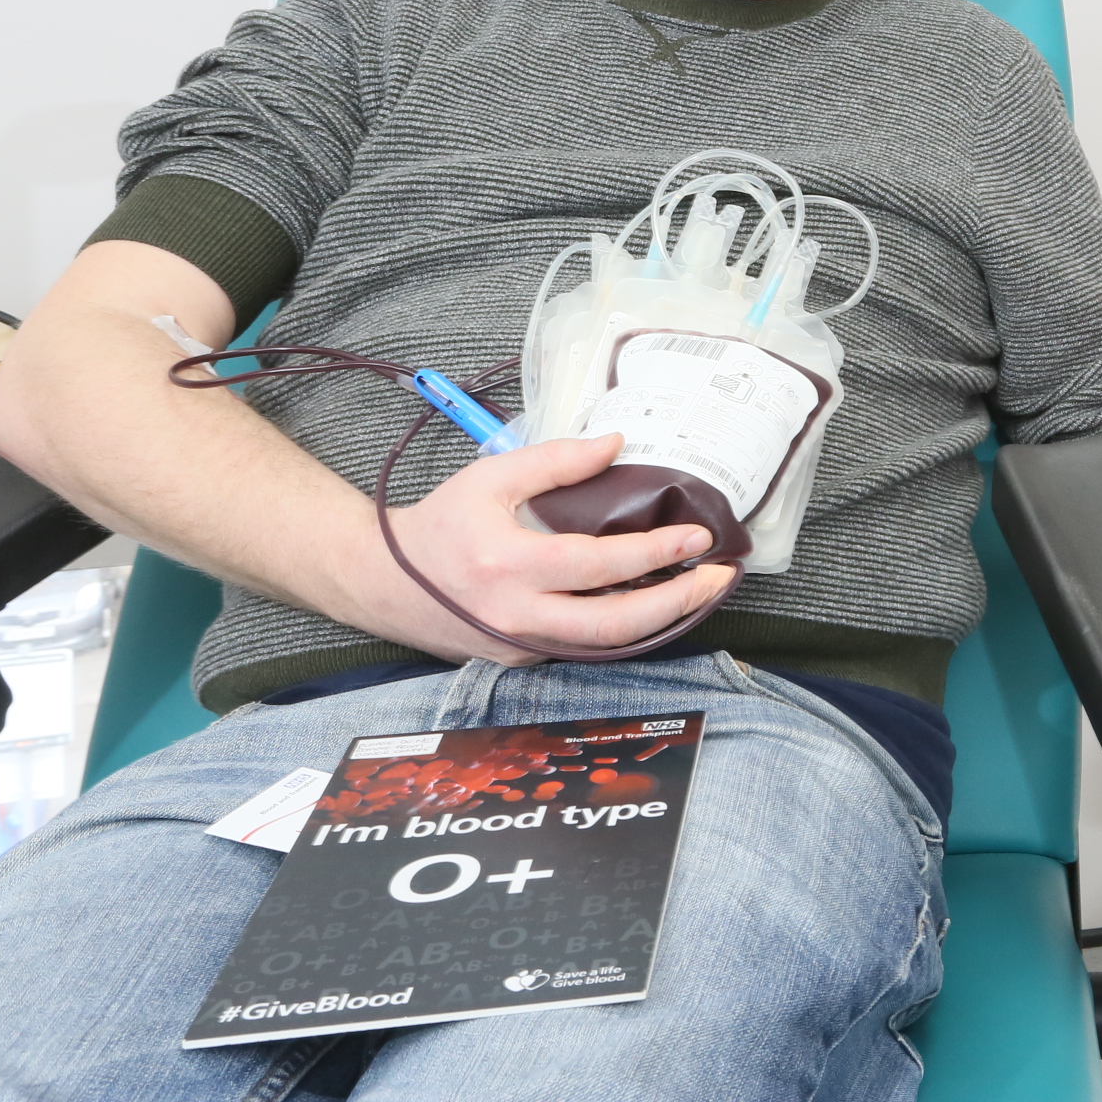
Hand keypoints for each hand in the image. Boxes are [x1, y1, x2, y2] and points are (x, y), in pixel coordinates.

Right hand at [352, 434, 736, 663]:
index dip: (657, 553)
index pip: (601, 566)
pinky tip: (654, 602)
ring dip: (661, 620)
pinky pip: (584, 645)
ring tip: (699, 590)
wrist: (383, 583)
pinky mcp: (522, 658)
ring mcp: (521, 645)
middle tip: (718, 576)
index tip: (697, 536)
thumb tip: (617, 444)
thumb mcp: (490, 477)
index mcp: (509, 566)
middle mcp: (518, 616)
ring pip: (605, 645)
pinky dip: (624, 627)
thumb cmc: (439, 524)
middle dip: (678, 602)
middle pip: (615, 624)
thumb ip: (556, 460)